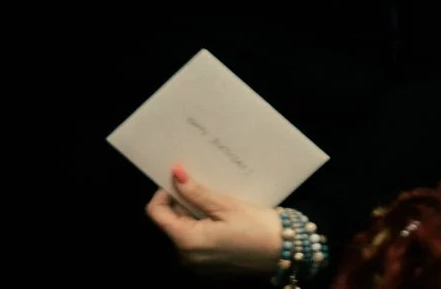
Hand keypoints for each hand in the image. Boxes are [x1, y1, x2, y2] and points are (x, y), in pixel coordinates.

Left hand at [144, 163, 285, 276]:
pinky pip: (197, 242)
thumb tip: (175, 173)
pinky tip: (223, 218)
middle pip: (171, 222)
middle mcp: (187, 257)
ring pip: (184, 230)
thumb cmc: (256, 227)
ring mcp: (198, 265)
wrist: (284, 252)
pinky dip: (204, 227)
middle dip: (183, 202)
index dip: (164, 192)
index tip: (182, 180)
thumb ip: (196, 192)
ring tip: (217, 201)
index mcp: (186, 242)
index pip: (156, 212)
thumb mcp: (225, 205)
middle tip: (205, 187)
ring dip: (195, 214)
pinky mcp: (210, 267)